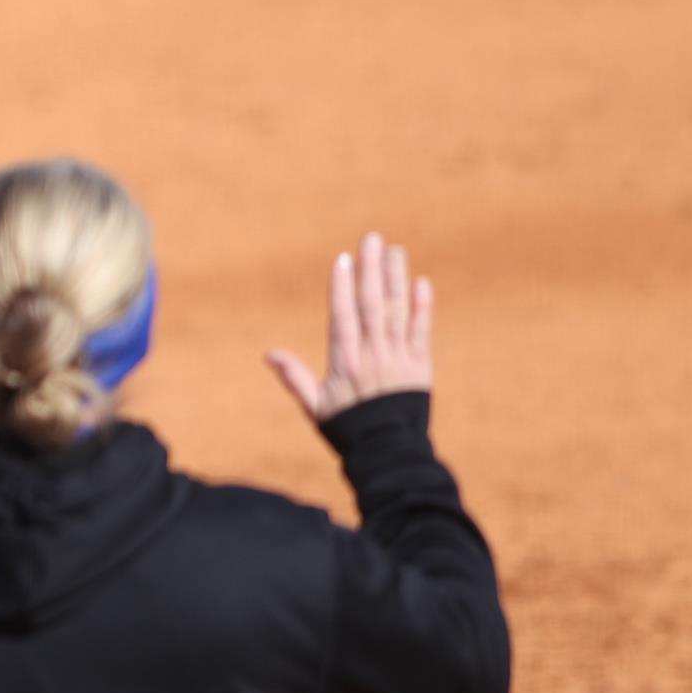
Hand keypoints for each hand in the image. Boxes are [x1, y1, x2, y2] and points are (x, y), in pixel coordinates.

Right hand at [265, 231, 431, 422]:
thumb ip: (293, 377)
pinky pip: (422, 332)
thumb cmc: (346, 430)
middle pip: (371, 305)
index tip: (343, 259)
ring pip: (397, 311)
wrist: (388, 453)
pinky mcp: (420, 367)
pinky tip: (421, 283)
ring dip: (396, 279)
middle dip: (371, 270)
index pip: (342, 316)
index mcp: (345, 362)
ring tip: (395, 250)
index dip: (342, 287)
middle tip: (372, 239)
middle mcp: (372, 355)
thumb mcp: (314, 406)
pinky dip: (423, 308)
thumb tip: (268, 353)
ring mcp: (398, 359)